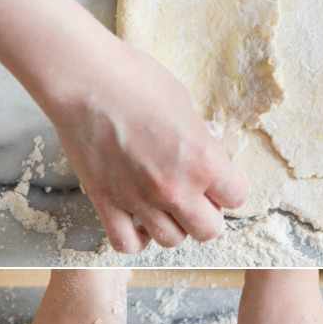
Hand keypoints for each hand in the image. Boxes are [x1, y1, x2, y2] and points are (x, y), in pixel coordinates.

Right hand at [43, 40, 247, 251]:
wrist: (85, 81)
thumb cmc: (135, 81)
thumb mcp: (185, 106)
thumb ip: (200, 142)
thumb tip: (204, 158)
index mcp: (203, 160)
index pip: (237, 197)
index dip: (229, 188)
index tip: (217, 180)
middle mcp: (175, 188)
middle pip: (208, 230)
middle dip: (206, 214)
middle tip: (195, 197)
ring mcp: (139, 200)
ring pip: (171, 240)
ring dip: (173, 226)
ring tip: (164, 206)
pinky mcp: (106, 203)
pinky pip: (127, 243)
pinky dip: (136, 238)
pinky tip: (137, 220)